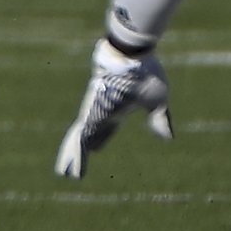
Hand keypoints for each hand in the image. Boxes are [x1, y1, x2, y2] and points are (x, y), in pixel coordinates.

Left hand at [55, 37, 173, 178]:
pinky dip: (74, 156)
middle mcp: (101, 111)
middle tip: (72, 166)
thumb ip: (160, 119)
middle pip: (88, 134)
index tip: (95, 149)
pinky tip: (67, 170)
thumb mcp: (157, 101)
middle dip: (83, 148)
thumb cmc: (145, 74)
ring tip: (64, 174)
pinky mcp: (88, 116)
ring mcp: (92, 113)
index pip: (106, 128)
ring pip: (78, 139)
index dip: (101, 138)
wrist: (130, 57)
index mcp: (116, 108)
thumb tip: (167, 137)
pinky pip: (78, 140)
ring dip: (72, 157)